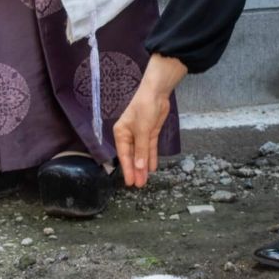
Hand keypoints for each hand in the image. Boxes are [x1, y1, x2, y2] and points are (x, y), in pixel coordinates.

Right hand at [113, 54, 186, 188]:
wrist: (157, 92)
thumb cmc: (144, 108)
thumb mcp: (142, 130)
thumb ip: (141, 149)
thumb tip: (140, 166)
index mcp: (121, 133)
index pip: (124, 155)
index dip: (128, 169)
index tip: (130, 182)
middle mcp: (129, 135)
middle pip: (133, 156)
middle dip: (136, 170)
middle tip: (139, 185)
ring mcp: (140, 135)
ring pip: (142, 154)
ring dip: (144, 166)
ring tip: (145, 180)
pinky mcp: (150, 133)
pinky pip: (150, 148)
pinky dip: (151, 157)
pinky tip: (152, 168)